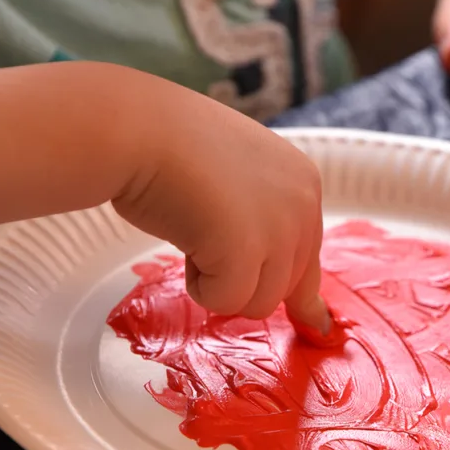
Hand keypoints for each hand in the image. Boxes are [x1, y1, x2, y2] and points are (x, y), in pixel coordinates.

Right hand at [112, 71, 328, 331]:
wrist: (138, 130)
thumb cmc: (174, 150)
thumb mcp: (240, 182)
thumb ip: (269, 223)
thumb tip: (304, 303)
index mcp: (305, 183)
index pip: (311, 256)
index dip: (292, 283)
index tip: (311, 319)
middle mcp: (303, 206)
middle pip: (286, 287)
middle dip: (242, 276)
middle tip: (206, 234)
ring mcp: (279, 229)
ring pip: (259, 303)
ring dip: (219, 281)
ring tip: (194, 232)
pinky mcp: (247, 252)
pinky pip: (226, 301)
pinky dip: (198, 285)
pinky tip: (185, 241)